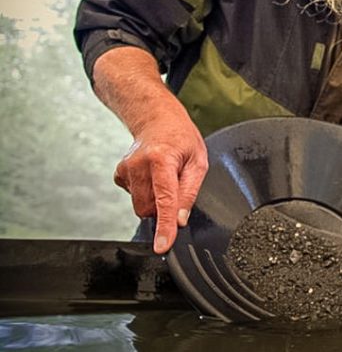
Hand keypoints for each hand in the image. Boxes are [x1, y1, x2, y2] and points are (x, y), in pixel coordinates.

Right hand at [113, 115, 207, 253]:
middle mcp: (138, 164)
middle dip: (163, 207)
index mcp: (161, 158)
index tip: (163, 245)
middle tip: (175, 185)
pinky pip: (134, 197)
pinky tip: (152, 176)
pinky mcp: (119, 174)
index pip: (164, 200)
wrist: (158, 120)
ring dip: (155, 200)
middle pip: (149, 208)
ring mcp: (125, 169)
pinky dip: (146, 193)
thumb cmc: (181, 138)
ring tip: (165, 177)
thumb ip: (189, 192)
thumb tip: (179, 219)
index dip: (164, 226)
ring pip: (140, 206)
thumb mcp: (198, 162)